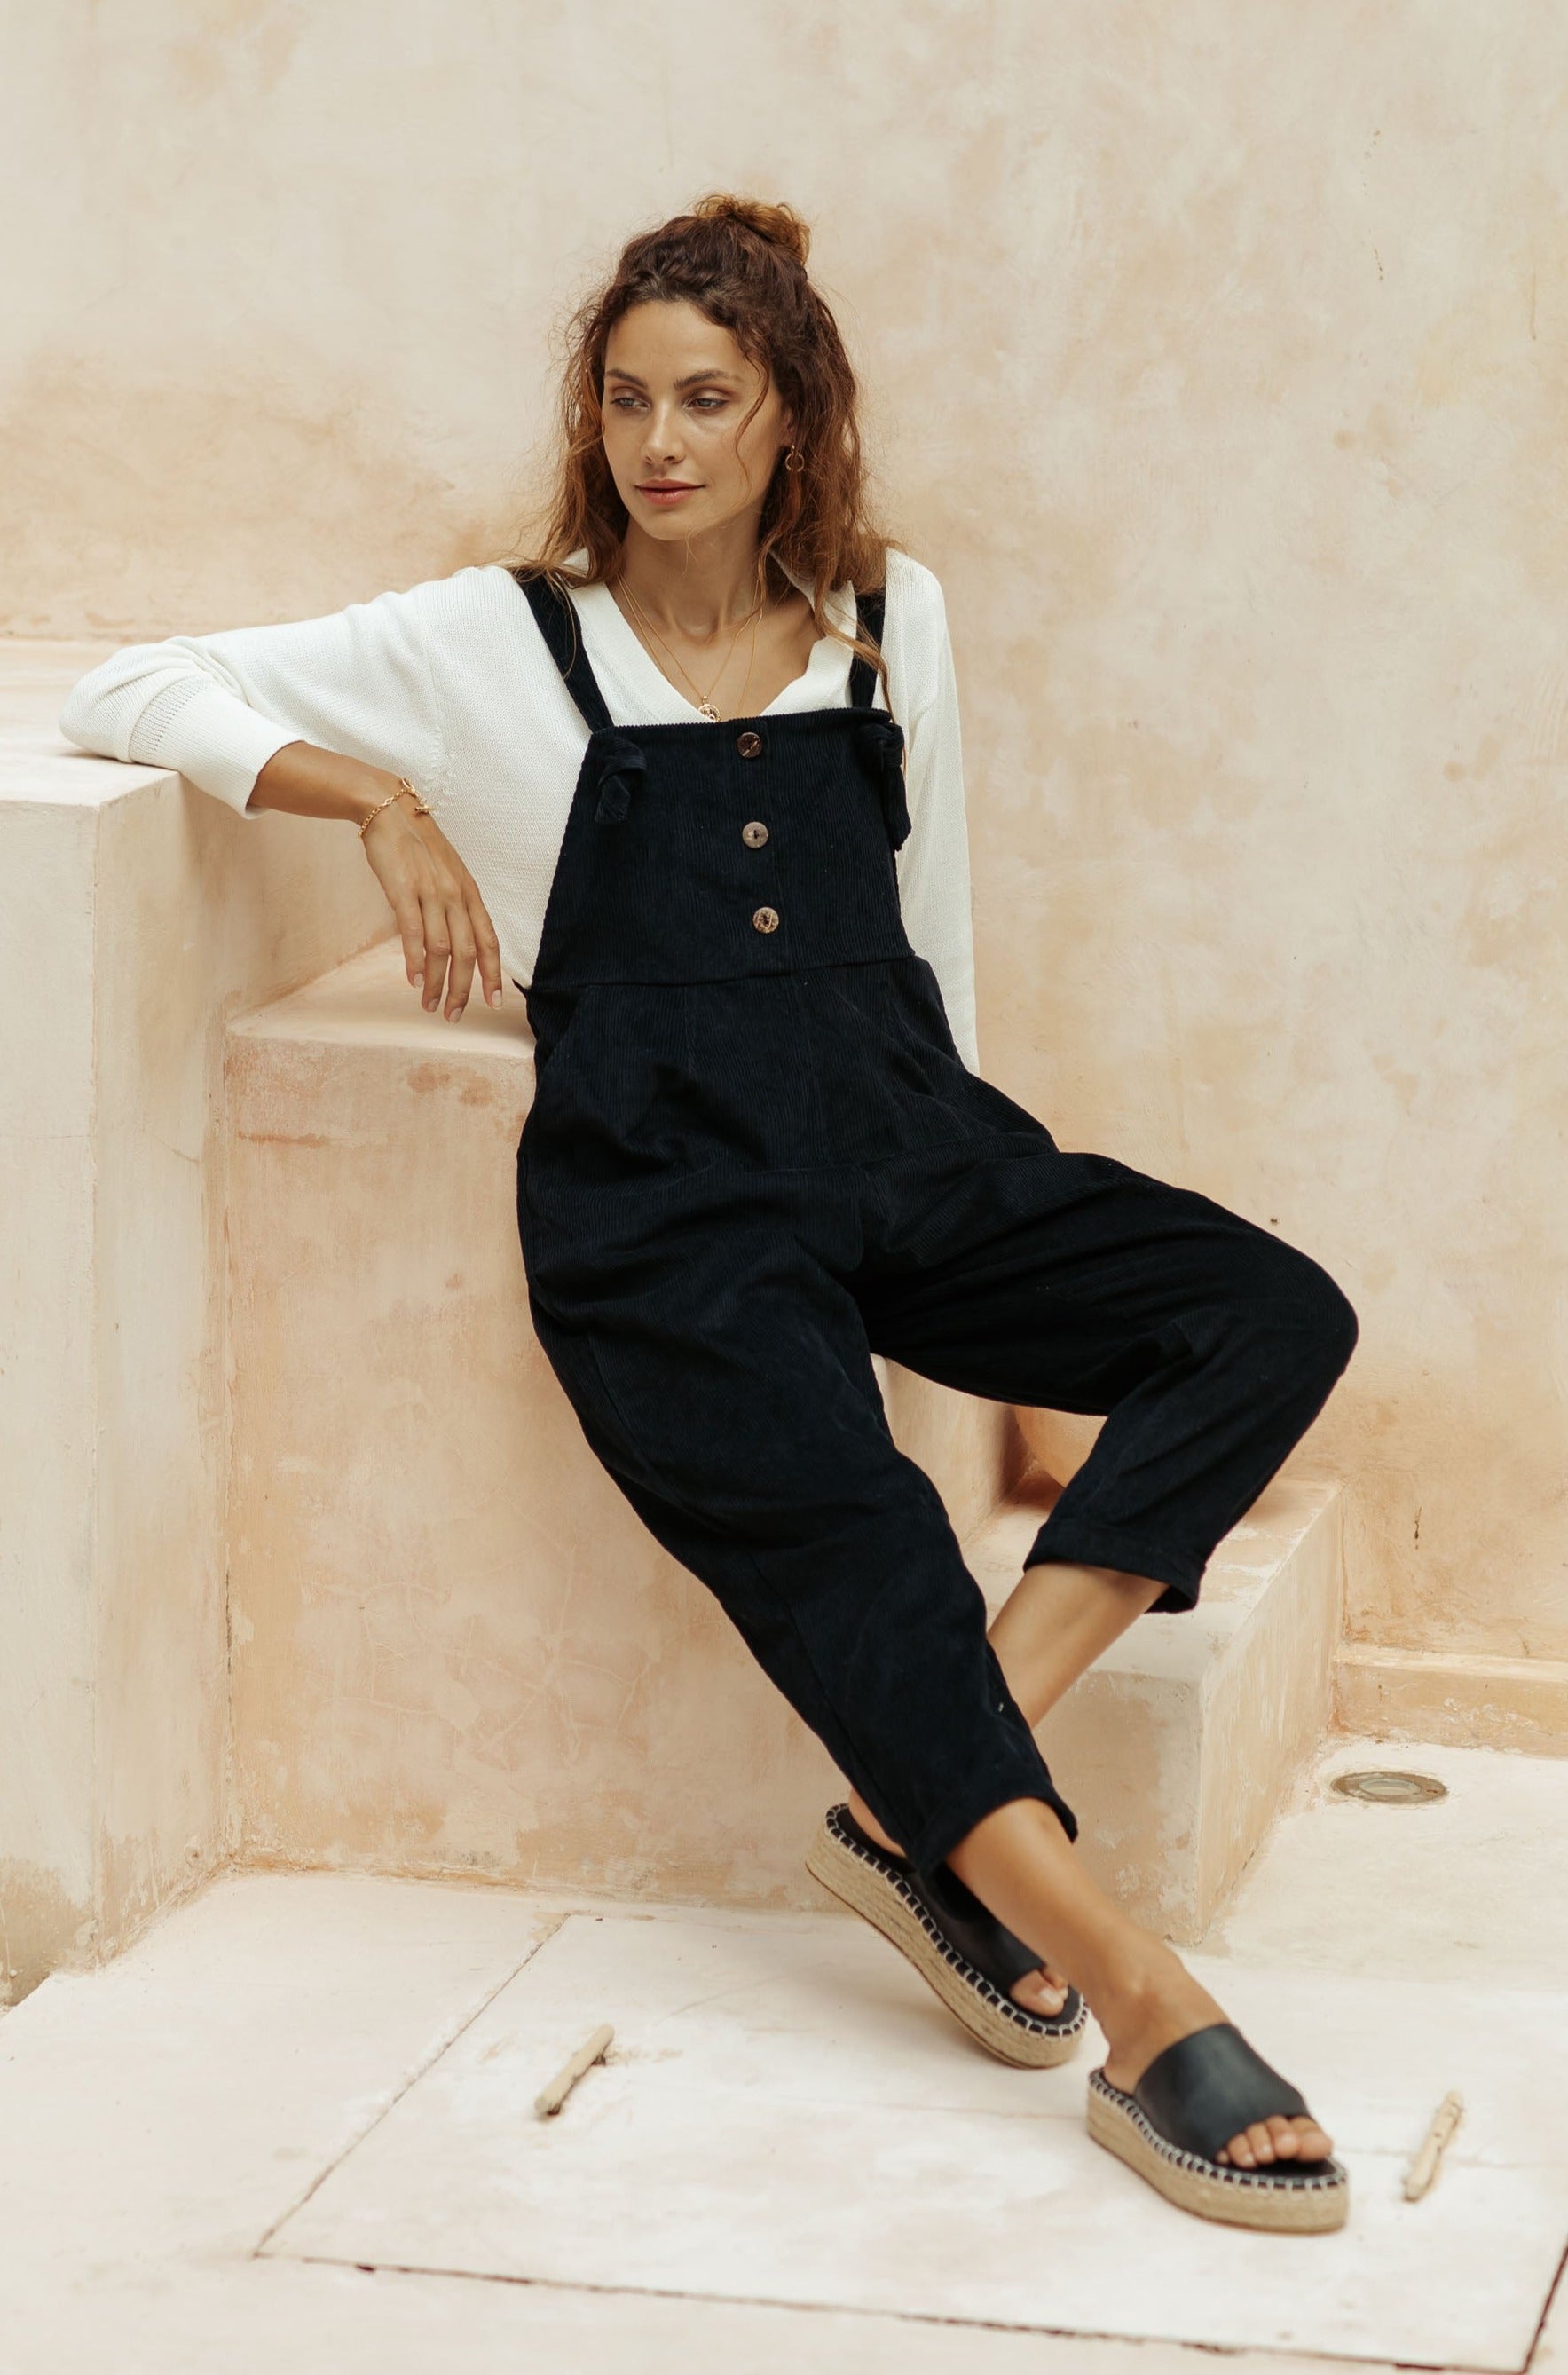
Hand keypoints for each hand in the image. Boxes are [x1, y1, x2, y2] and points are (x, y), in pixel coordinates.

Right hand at [360, 793, 502, 1019]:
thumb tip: (452, 943)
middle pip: (467, 952)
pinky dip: (415, 960)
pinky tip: (414, 980)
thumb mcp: (446, 874)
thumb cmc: (416, 846)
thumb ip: (453, 906)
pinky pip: (414, 933)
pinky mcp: (404, 890)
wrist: (388, 810)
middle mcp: (456, 894)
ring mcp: (431, 892)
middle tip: (454, 1015)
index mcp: (469, 892)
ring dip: (436, 983)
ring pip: (442, 949)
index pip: (489, 941)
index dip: (493, 974)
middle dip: (463, 989)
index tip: (494, 1002)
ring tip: (429, 1005)